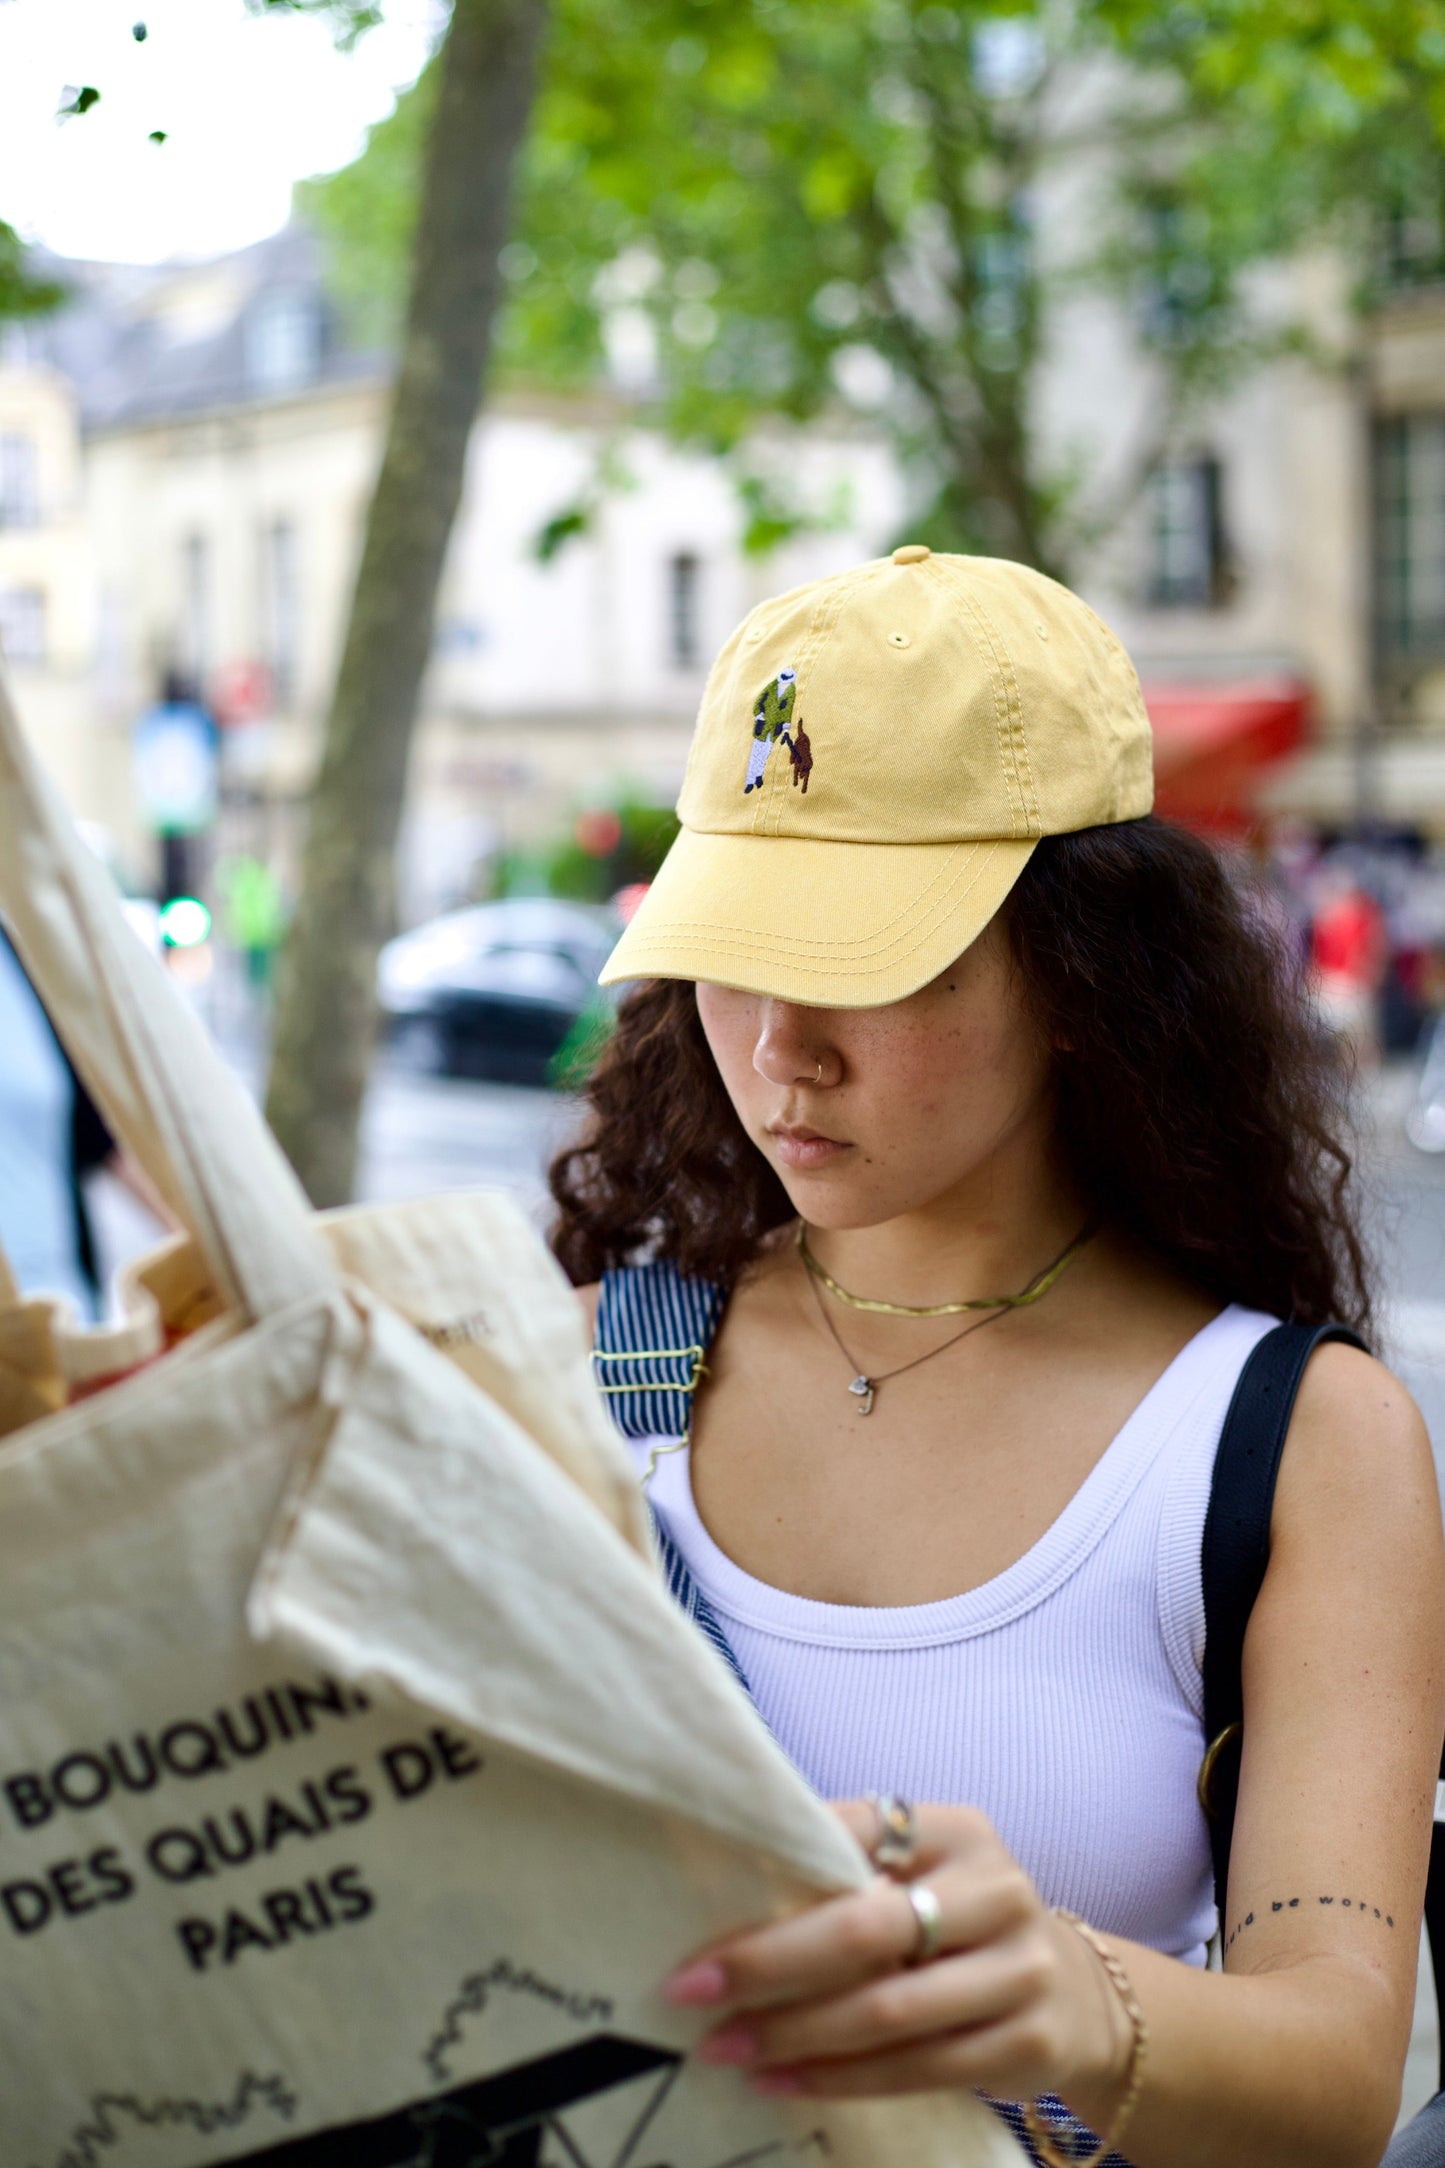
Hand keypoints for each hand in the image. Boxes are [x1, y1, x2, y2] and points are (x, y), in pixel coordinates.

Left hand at [663, 1800, 1130, 2105]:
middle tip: (693, 1992)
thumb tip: (727, 1884)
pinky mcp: (1026, 2042)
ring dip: (795, 2034)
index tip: (699, 1923)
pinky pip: (917, 2068)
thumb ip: (850, 1871)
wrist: (1074, 1995)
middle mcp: (996, 1889)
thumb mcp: (923, 1876)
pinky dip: (841, 2079)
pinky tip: (784, 2081)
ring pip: (888, 2010)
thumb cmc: (959, 1925)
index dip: (773, 1872)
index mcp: (958, 1831)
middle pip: (866, 1928)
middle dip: (770, 1963)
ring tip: (725, 2048)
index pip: (854, 1837)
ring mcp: (1019, 1969)